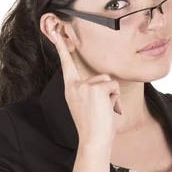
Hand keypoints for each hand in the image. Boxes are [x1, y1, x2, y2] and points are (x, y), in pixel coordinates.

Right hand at [51, 28, 121, 145]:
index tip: (55, 30)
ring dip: (112, 96)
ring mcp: (85, 86)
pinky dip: (116, 99)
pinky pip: (114, 86)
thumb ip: (89, 91)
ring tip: (104, 111)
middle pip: (100, 77)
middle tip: (100, 111)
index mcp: (70, 89)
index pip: (66, 64)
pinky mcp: (97, 88)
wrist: (93, 141)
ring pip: (108, 81)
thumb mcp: (86, 106)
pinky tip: (109, 110)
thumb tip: (105, 83)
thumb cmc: (92, 127)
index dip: (61, 47)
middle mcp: (75, 85)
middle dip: (107, 92)